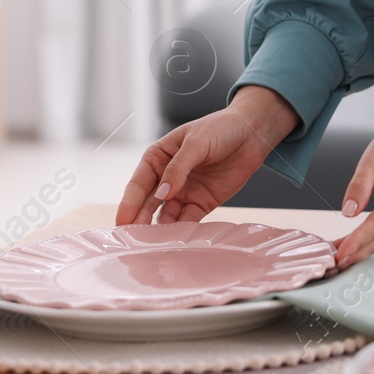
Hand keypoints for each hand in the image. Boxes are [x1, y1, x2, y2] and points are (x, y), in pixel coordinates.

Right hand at [115, 85, 299, 225]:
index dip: (129, 203)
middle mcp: (166, 178)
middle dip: (140, 221)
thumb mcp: (196, 142)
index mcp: (157, 158)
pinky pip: (187, 220)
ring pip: (165, 216)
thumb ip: (178, 168)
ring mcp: (183, 192)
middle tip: (133, 240)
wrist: (251, 134)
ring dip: (159, 230)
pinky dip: (181, 230)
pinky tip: (176, 240)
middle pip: (148, 204)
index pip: (138, 184)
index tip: (122, 221)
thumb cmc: (220, 128)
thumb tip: (161, 194)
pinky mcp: (201, 203)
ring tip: (153, 245)